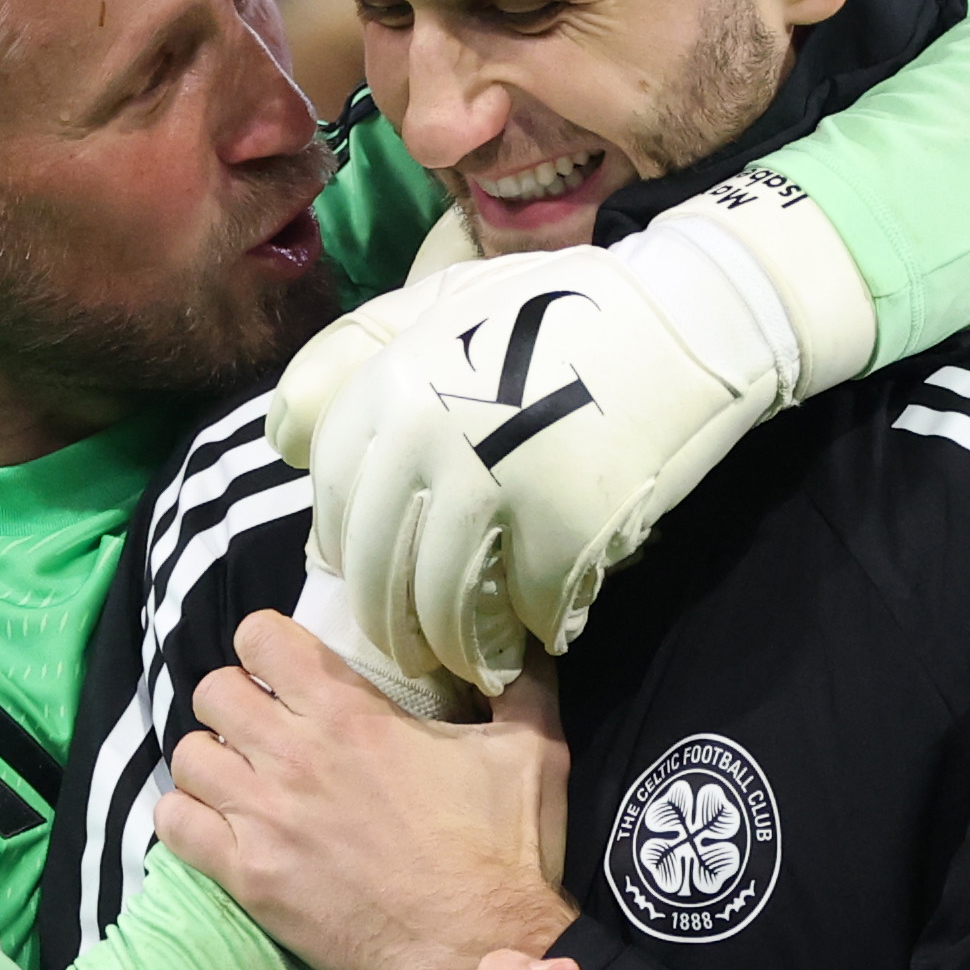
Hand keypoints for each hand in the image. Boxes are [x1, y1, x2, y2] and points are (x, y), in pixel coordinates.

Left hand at [155, 609, 572, 969]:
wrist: (481, 943)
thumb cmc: (505, 847)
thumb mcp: (532, 749)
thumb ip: (522, 686)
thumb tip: (528, 639)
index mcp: (350, 713)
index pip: (259, 639)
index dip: (265, 648)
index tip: (284, 671)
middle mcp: (295, 754)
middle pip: (214, 691)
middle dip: (234, 701)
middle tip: (261, 727)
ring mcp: (265, 817)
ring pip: (187, 755)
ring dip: (209, 760)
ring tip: (239, 778)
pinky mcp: (249, 877)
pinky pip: (176, 824)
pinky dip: (188, 817)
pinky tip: (219, 825)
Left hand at [266, 243, 780, 694]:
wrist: (685, 319)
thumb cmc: (558, 310)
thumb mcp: (435, 305)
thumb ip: (353, 362)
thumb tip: (284, 440)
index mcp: (383, 389)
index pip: (334, 506)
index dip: (352, 555)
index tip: (376, 579)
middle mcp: (419, 440)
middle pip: (375, 573)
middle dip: (393, 625)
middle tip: (416, 648)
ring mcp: (489, 488)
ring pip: (442, 608)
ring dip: (456, 648)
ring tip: (474, 664)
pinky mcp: (559, 528)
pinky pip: (525, 612)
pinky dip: (531, 634)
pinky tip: (541, 636)